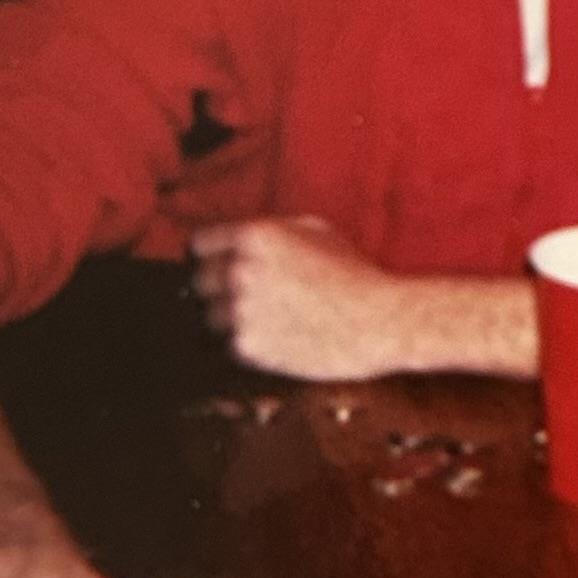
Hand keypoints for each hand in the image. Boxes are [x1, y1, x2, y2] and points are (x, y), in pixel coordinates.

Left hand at [189, 216, 409, 379]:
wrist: (379, 322)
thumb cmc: (355, 275)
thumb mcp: (317, 231)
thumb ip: (273, 230)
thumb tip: (243, 239)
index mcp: (254, 237)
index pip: (200, 244)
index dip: (211, 255)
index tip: (217, 265)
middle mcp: (239, 271)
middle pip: (199, 282)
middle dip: (218, 288)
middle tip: (246, 297)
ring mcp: (240, 311)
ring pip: (209, 317)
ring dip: (230, 320)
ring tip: (267, 321)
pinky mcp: (247, 347)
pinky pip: (229, 346)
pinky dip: (247, 345)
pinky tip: (277, 339)